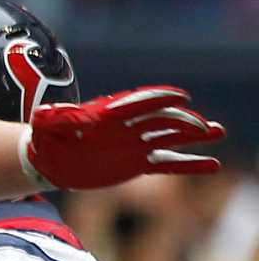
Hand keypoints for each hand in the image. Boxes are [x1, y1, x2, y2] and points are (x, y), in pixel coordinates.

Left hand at [21, 86, 223, 190]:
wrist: (49, 159)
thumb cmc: (46, 139)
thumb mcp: (45, 127)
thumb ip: (51, 119)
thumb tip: (44, 114)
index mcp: (110, 115)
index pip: (139, 103)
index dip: (159, 99)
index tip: (180, 96)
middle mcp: (128, 128)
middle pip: (161, 120)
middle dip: (183, 122)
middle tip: (204, 127)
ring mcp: (135, 145)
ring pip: (170, 139)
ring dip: (194, 137)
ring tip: (218, 132)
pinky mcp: (137, 164)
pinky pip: (167, 164)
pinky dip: (189, 164)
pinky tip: (213, 164)